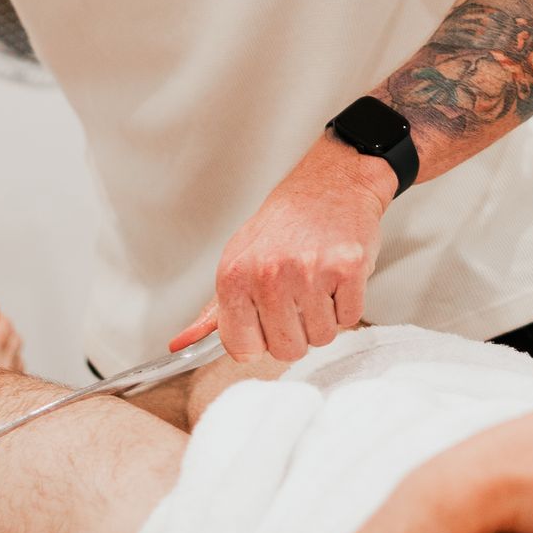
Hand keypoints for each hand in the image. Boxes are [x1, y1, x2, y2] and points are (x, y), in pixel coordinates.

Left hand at [173, 140, 392, 363]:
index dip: (261, 340)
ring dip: (324, 316)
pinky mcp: (346, 268)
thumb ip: (215, 309)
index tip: (268, 321)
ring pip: (322, 337)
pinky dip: (347, 303)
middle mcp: (268, 274)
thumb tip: (183, 343)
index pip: (243, 349)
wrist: (332, 182)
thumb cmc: (287, 222)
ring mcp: (309, 271)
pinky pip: (349, 317)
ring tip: (318, 280)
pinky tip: (336, 275)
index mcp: (235, 275)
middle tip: (299, 295)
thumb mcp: (240, 259)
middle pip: (287, 350)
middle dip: (297, 330)